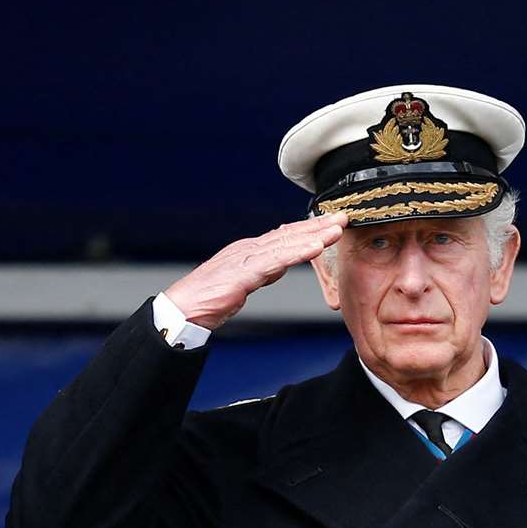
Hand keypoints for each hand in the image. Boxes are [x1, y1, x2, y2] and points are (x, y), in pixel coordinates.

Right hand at [164, 212, 347, 329]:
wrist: (183, 309)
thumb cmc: (208, 298)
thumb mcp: (244, 282)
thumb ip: (263, 272)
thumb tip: (281, 266)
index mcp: (249, 251)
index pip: (285, 236)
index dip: (310, 228)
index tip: (331, 223)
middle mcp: (249, 249)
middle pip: (290, 234)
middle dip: (318, 226)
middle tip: (343, 217)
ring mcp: (246, 259)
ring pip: (286, 244)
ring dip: (314, 236)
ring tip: (336, 230)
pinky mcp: (243, 273)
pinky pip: (276, 261)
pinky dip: (297, 253)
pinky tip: (315, 248)